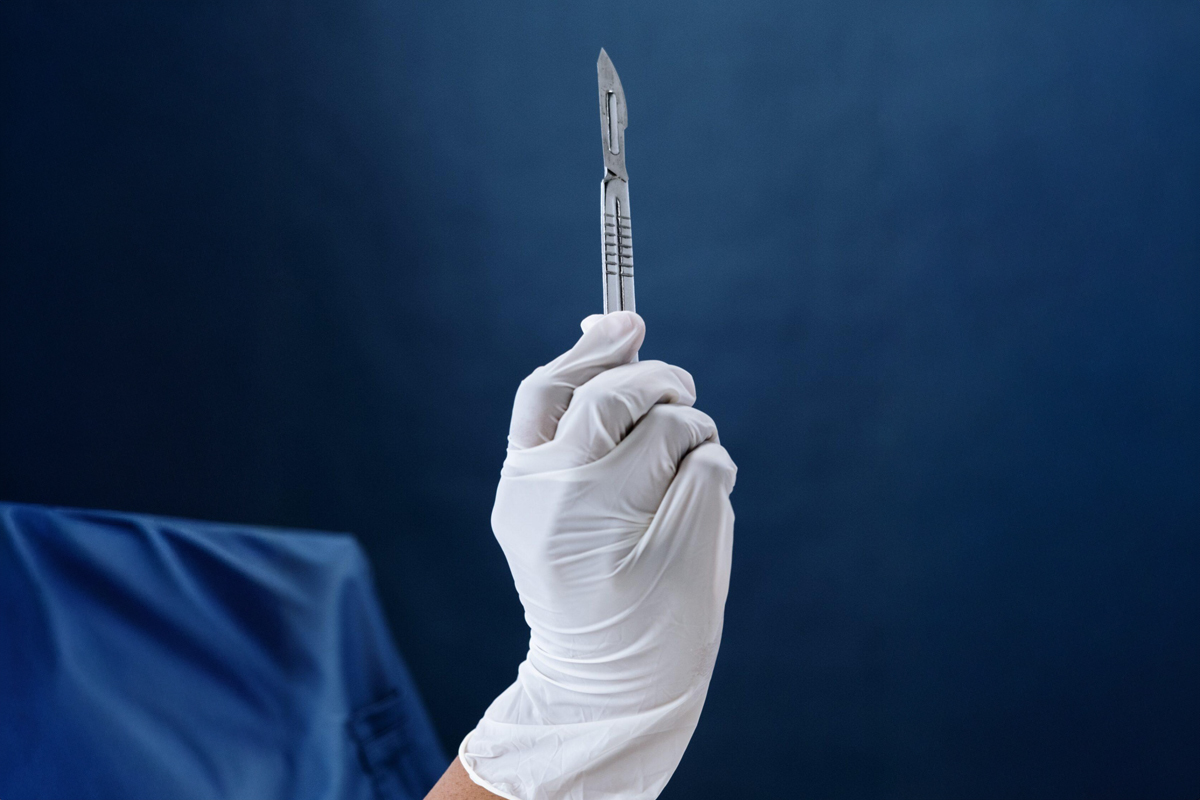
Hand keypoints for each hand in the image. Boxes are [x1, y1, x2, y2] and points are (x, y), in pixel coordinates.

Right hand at [459, 312, 736, 799]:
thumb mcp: (558, 508)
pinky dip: (716, 471)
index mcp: (522, 484)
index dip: (591, 347)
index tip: (625, 318)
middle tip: (681, 393)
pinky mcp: (671, 544)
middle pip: (614, 397)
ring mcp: (610, 521)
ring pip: (672, 425)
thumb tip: (614, 327)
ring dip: (694, 431)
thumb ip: (580, 430)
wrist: (605, 686)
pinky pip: (711, 465)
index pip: (547, 390)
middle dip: (660, 380)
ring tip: (687, 468)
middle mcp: (554, 496)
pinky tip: (701, 511)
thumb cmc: (588, 582)